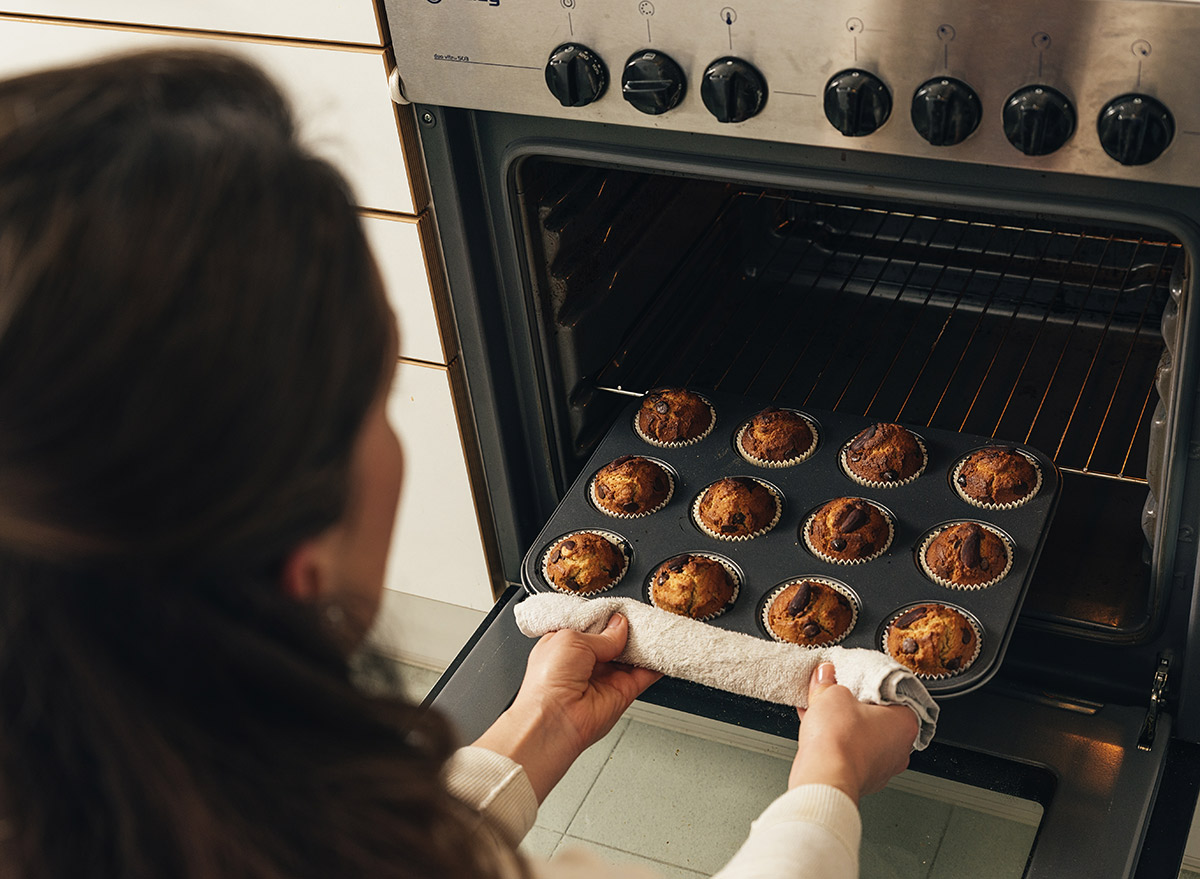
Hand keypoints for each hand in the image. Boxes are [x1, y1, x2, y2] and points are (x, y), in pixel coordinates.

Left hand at [473, 613, 660, 800]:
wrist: (554, 719)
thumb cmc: (547, 681)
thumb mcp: (572, 640)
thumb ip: (602, 634)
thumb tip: (620, 625)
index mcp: (566, 644)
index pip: (593, 626)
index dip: (607, 618)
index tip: (622, 609)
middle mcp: (585, 662)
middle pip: (614, 640)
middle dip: (629, 629)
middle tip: (642, 617)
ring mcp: (605, 677)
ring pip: (631, 656)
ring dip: (644, 644)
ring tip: (656, 629)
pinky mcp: (622, 692)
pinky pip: (644, 675)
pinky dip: (655, 664)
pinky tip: (662, 650)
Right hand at [788, 662, 918, 804]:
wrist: (824, 777)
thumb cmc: (840, 741)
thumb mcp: (832, 694)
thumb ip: (830, 682)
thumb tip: (826, 675)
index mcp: (905, 723)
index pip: (894, 695)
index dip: (871, 683)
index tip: (856, 676)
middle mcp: (899, 748)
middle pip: (877, 717)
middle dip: (854, 705)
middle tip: (835, 693)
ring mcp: (881, 767)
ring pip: (861, 736)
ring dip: (842, 723)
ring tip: (819, 709)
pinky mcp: (861, 778)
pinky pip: (848, 752)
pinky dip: (834, 741)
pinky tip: (814, 728)